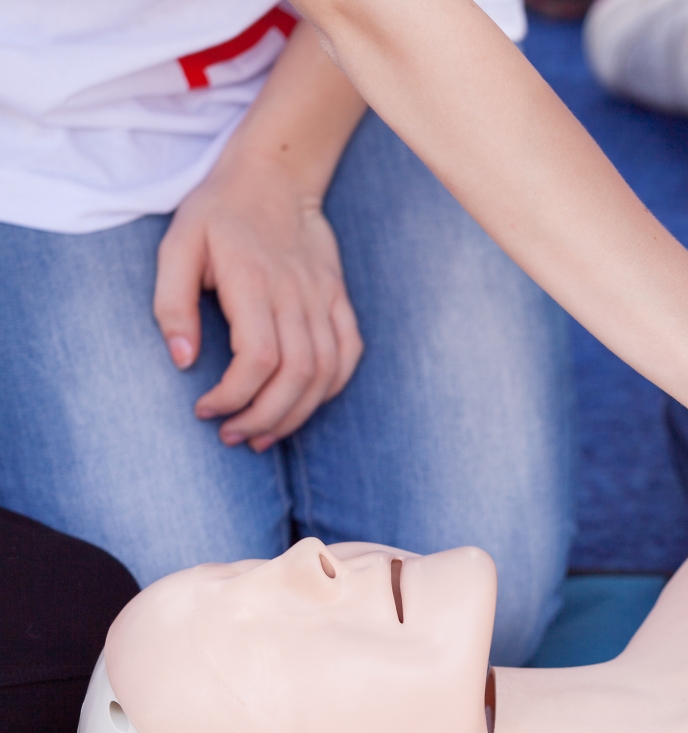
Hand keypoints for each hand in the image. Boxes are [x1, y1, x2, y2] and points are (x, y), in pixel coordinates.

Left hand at [154, 158, 361, 451]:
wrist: (275, 175)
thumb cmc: (217, 212)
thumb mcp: (177, 246)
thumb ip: (172, 304)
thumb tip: (182, 361)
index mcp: (252, 283)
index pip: (258, 358)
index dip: (234, 396)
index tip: (205, 410)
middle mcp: (294, 295)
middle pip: (296, 376)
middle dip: (263, 417)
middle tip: (232, 436)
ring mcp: (323, 298)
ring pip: (324, 373)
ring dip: (295, 414)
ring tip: (263, 434)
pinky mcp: (338, 299)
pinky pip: (349, 353)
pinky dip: (331, 388)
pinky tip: (303, 404)